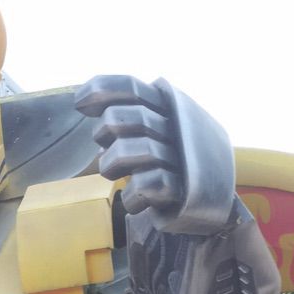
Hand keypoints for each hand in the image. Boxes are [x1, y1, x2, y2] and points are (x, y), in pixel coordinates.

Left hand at [74, 75, 182, 214]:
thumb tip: (84, 101)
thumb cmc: (173, 165)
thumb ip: (127, 116)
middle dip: (107, 131)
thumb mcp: (154, 132)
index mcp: (169, 107)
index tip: (80, 105)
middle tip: (105, 145)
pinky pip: (151, 183)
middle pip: (130, 117)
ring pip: (140, 149)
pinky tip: (135, 199)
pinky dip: (134, 196)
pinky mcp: (185, 190)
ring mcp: (183, 158)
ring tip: (112, 172)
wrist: (213, 206)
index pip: (132, 87)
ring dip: (113, 163)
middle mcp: (178, 127)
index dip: (103, 89)